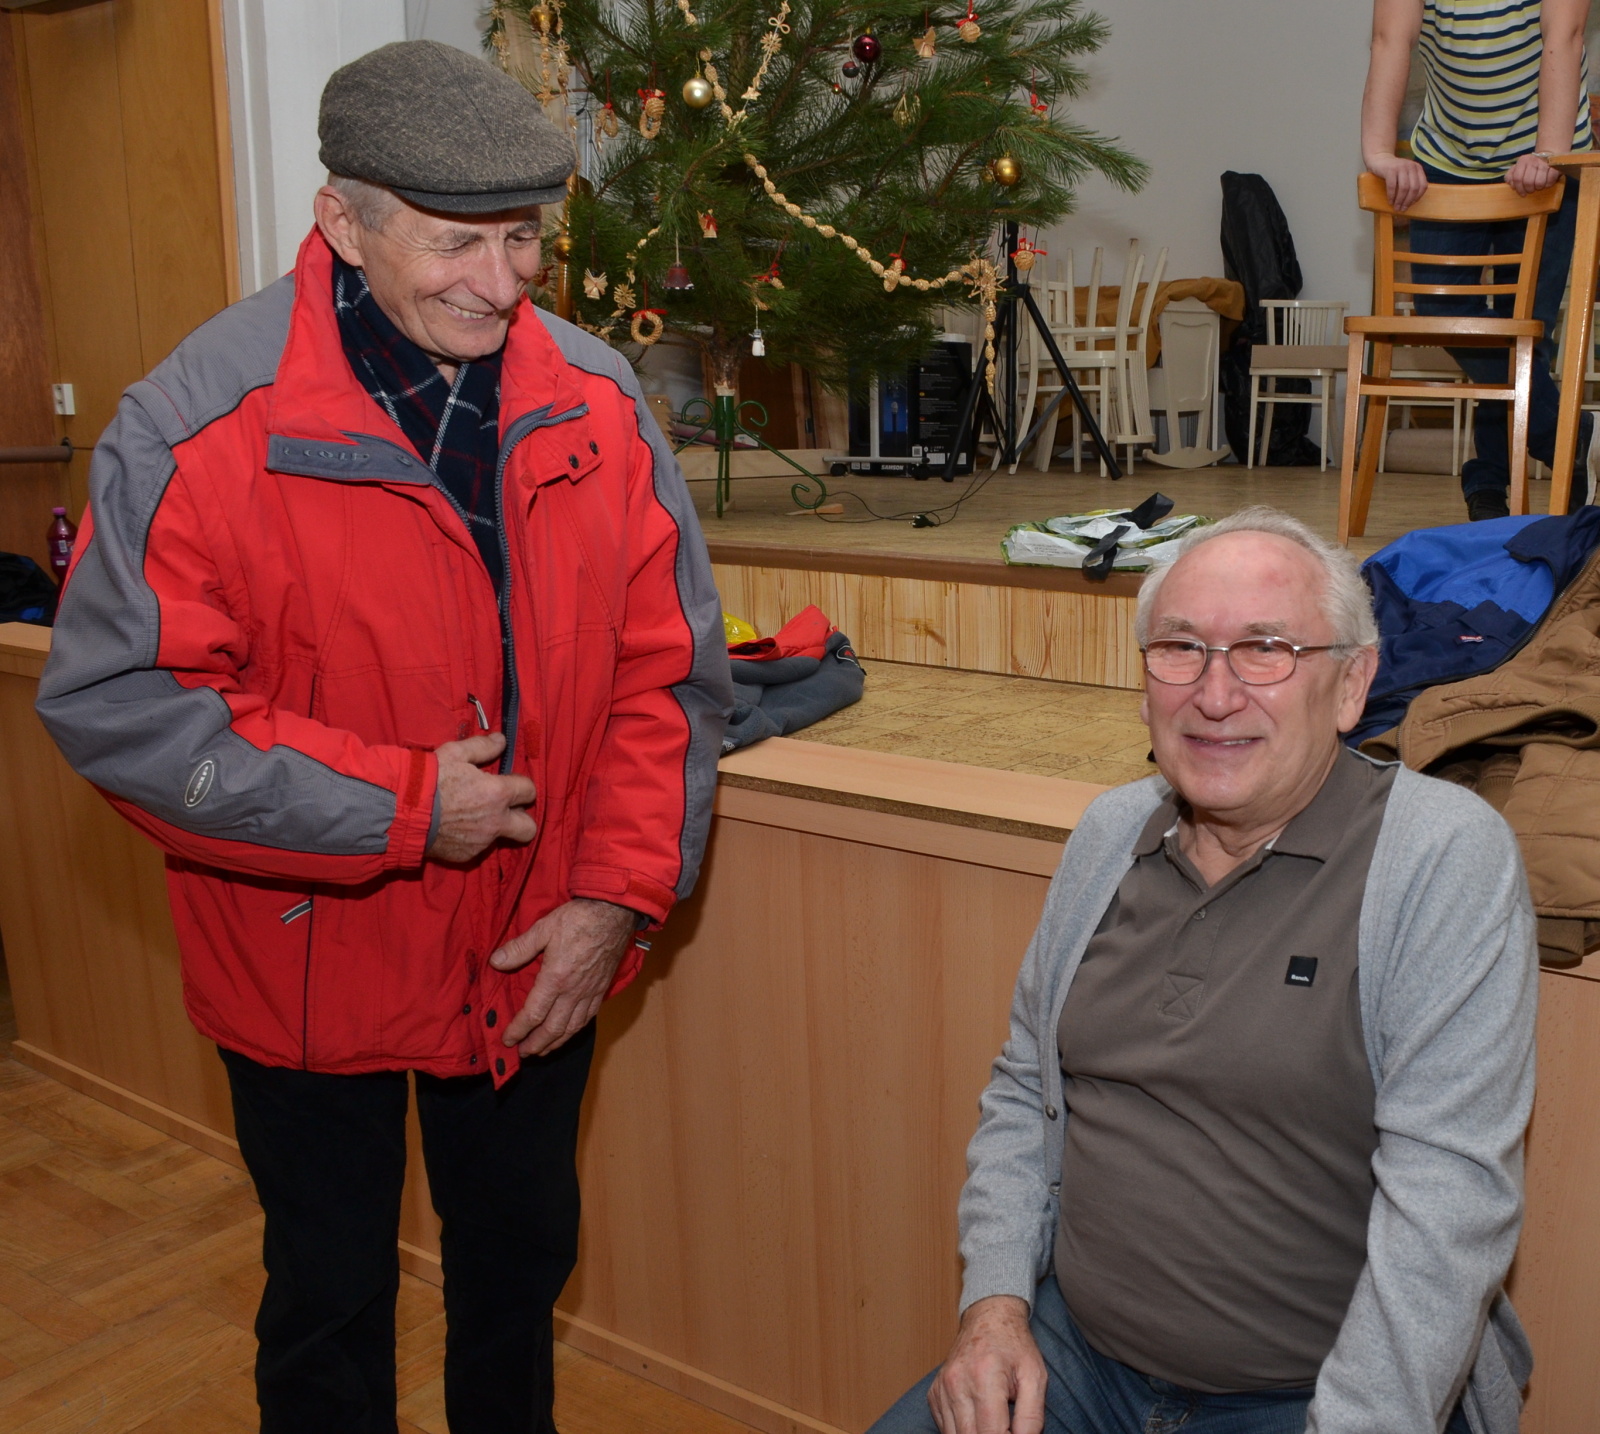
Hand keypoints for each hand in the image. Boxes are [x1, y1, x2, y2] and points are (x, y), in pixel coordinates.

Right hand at [426, 733, 536, 863]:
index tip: (508, 783)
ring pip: (501, 837)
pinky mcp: (466, 856)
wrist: (400, 812)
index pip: (529, 791)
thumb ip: (483, 747)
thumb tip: (502, 740)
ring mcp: (482, 842)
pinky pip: (478, 848)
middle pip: (529, 828)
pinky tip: (455, 827)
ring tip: (470, 816)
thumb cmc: (428, 779)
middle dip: (522, 818)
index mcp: (498, 793)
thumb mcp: (455, 753)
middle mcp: (496, 821)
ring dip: (493, 827)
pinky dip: (472, 838)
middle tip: (504, 808)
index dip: (521, 785)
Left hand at [491, 898, 636, 1055]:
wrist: (614, 913)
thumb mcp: (544, 928)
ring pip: (572, 1028)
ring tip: (543, 1051)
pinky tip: (568, 1032)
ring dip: (555, 1043)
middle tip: (523, 1053)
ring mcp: (590, 992)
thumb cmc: (578, 919)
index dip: (519, 1030)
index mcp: (555, 979)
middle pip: (553, 1029)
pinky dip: (575, 1030)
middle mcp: (573, 992)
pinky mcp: (601, 989)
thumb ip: (519, 948)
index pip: (533, 1014)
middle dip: (536, 1044)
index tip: (507, 1040)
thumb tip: (495, 962)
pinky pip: (588, 1018)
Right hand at [927, 1296, 1046, 1433]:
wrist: (989, 1318)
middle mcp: (956, 1383)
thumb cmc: (1014, 1346)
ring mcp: (941, 1388)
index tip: (1016, 1432)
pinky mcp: (934, 1394)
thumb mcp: (1035, 1377)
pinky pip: (945, 1428)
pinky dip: (962, 1431)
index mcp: (984, 1377)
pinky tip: (978, 1418)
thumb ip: (1032, 1416)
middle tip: (1006, 1427)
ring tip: (994, 1424)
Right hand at [1368, 152, 1427, 210]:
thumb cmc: (1393, 171)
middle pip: (1414, 188)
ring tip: (1396, 207)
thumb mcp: (1406, 174)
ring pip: (1404, 188)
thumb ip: (1411, 182)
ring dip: (1400, 200)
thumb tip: (1412, 201)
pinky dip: (1391, 196)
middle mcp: (1411, 167)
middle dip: (1408, 201)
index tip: (1410, 205)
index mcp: (1418, 168)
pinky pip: (1392, 186)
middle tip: (1402, 209)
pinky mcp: (1390, 170)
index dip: (1417, 197)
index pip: (1423, 185)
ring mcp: (1401, 167)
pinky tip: (1390, 201)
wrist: (1380, 160)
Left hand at [1505, 152, 1561, 195]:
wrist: (1549, 154)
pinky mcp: (1555, 166)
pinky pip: (1550, 180)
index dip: (1519, 189)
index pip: (1517, 178)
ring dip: (1539, 187)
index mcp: (1522, 161)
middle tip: (1531, 190)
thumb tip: (1510, 183)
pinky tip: (1547, 183)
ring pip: (1539, 183)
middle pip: (1528, 182)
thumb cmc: (1531, 165)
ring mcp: (1544, 163)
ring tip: (1538, 186)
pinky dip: (1548, 184)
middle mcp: (1532, 160)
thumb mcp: (1519, 167)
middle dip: (1529, 189)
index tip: (1522, 193)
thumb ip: (1511, 175)